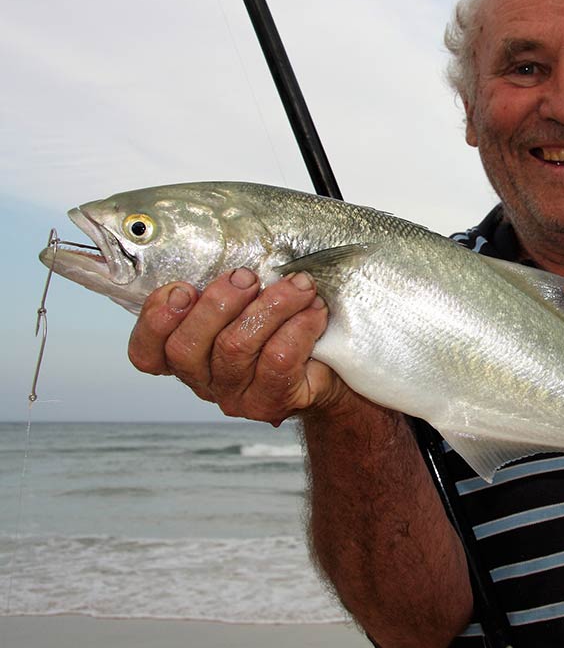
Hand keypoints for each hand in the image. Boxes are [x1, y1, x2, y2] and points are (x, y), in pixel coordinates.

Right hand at [128, 268, 345, 424]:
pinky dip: (298, 327)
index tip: (183, 288)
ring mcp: (235, 397)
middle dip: (217, 303)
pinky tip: (314, 310)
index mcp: (186, 355)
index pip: (146, 353)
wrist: (333, 367)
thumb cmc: (285, 324)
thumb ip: (226, 284)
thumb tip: (229, 244)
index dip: (156, 321)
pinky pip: (278, 360)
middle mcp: (204, 380)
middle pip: (186, 348)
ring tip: (299, 285)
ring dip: (270, 306)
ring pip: (235, 347)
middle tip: (247, 277)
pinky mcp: (271, 402)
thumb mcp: (248, 300)